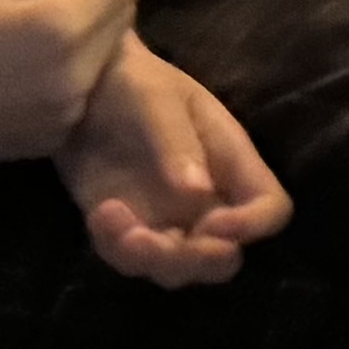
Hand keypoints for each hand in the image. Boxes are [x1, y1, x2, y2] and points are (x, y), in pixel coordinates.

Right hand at [0, 0, 160, 166]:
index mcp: (66, 27)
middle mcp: (76, 77)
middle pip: (121, 23)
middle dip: (93, 11)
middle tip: (30, 16)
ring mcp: (66, 116)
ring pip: (104, 62)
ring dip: (82, 49)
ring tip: (20, 51)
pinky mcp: (54, 143)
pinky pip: (82, 100)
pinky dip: (64, 86)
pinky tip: (16, 84)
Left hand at [54, 32, 295, 287]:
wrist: (79, 86)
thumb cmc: (132, 80)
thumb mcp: (157, 99)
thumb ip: (177, 144)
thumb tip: (199, 192)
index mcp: (230, 160)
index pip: (269, 206)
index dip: (253, 226)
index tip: (215, 224)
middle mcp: (206, 199)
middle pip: (224, 256)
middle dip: (197, 261)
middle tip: (158, 243)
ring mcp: (165, 218)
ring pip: (177, 268)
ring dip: (149, 259)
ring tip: (113, 221)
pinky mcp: (125, 227)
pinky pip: (129, 259)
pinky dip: (114, 247)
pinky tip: (99, 215)